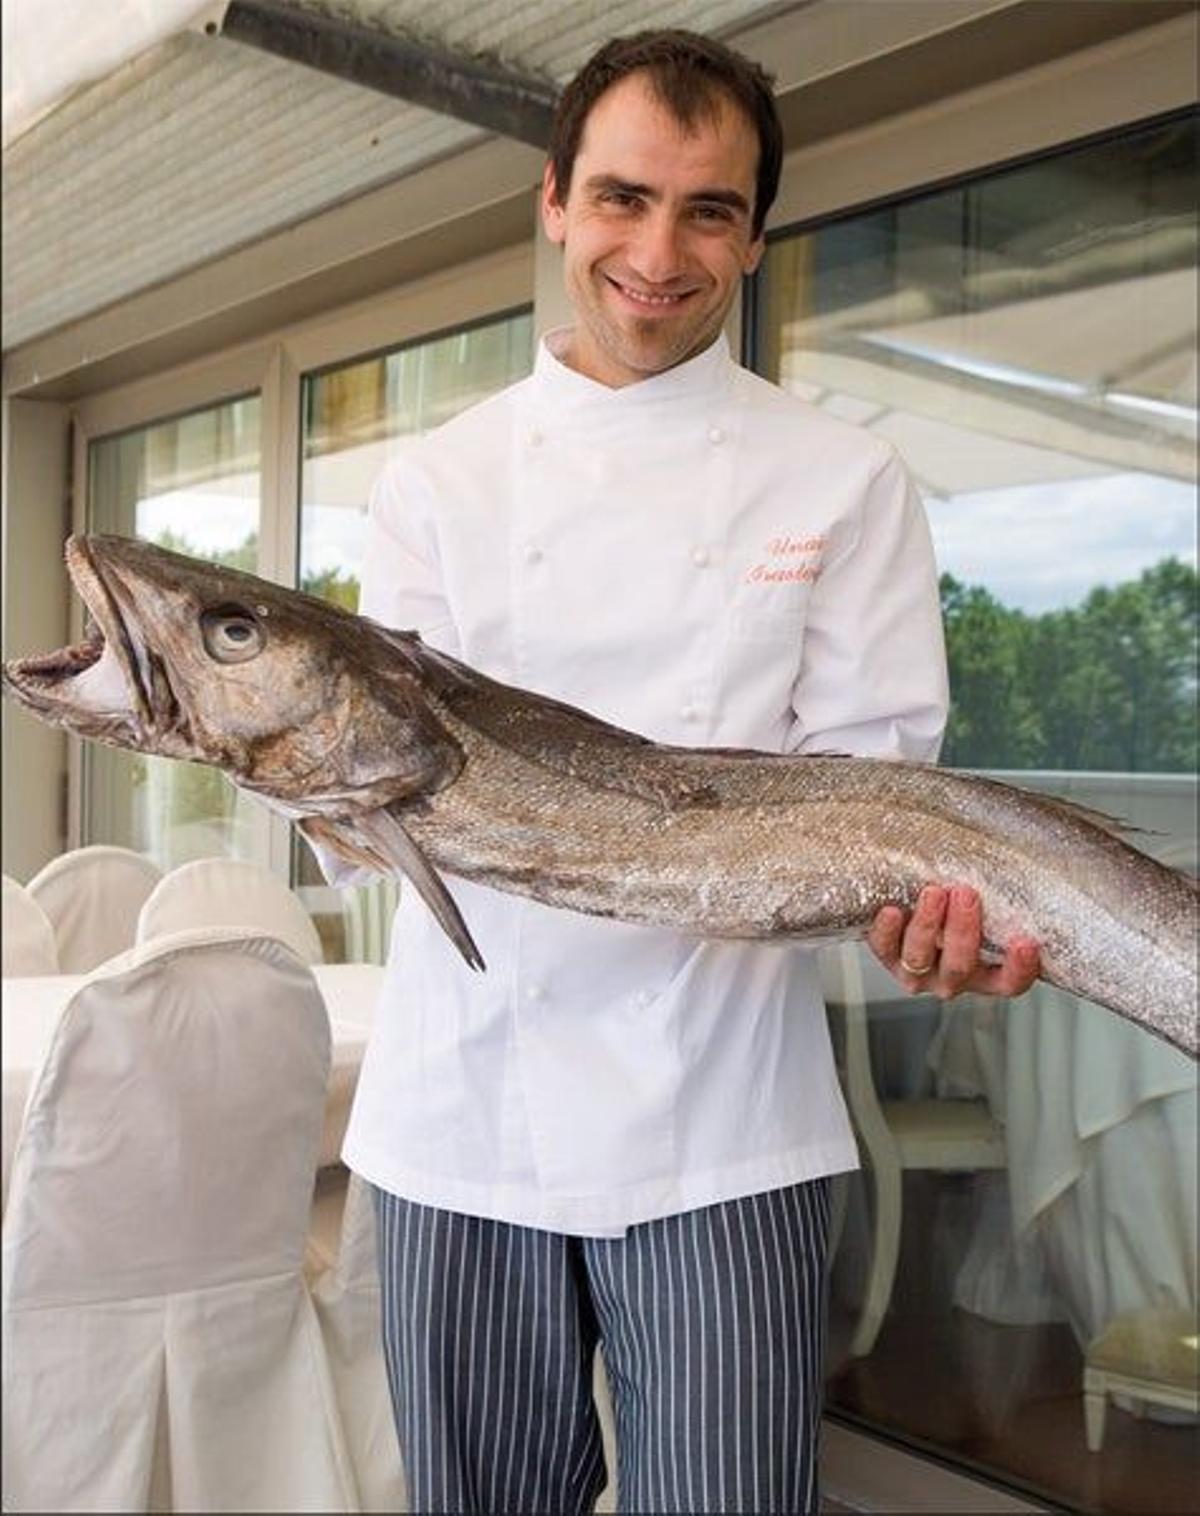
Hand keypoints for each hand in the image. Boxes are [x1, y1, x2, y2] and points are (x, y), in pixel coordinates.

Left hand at [867, 884, 1040, 999]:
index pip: (1009, 983)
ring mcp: (917, 970)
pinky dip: (886, 930)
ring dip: (928, 925)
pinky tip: (892, 910)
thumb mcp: (991, 903)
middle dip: (963, 931)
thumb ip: (1006, 894)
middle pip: (960, 967)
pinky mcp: (885, 955)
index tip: (1027, 942)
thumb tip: (1037, 849)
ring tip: (934, 892)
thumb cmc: (961, 905)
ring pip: (921, 958)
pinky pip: (883, 948)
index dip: (1019, 968)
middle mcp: (952, 978)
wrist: (910, 905)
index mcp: (986, 974)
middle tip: (966, 894)